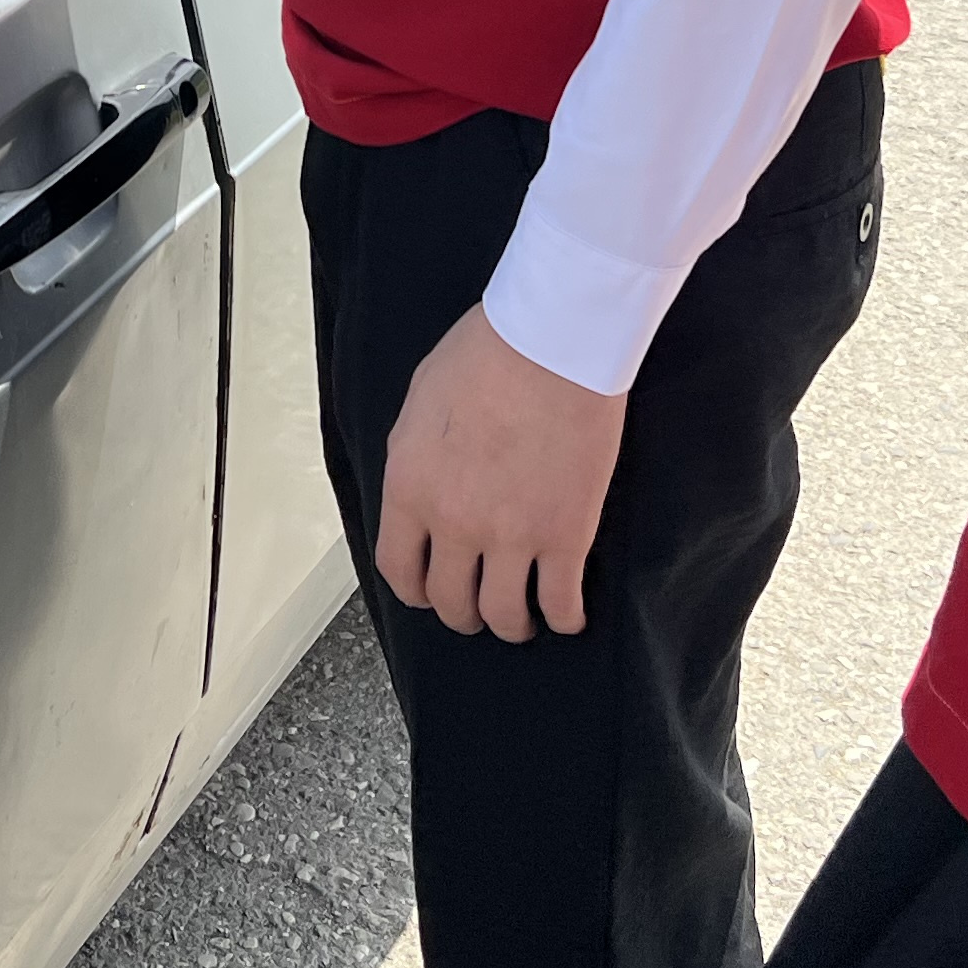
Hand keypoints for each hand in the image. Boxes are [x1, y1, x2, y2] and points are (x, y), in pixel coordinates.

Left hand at [372, 305, 627, 642]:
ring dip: (511, 625)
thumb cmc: (485, 354)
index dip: (416, 591)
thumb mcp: (419, 404)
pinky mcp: (566, 535)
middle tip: (478, 607)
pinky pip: (560, 603)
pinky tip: (568, 615)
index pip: (399, 569)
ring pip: (504, 616)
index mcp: (410, 489)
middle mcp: (453, 523)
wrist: (550, 342)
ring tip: (522, 619)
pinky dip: (564, 618)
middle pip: (451, 602)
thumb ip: (414, 460)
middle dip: (463, 613)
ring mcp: (511, 535)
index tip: (430, 591)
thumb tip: (421, 491)